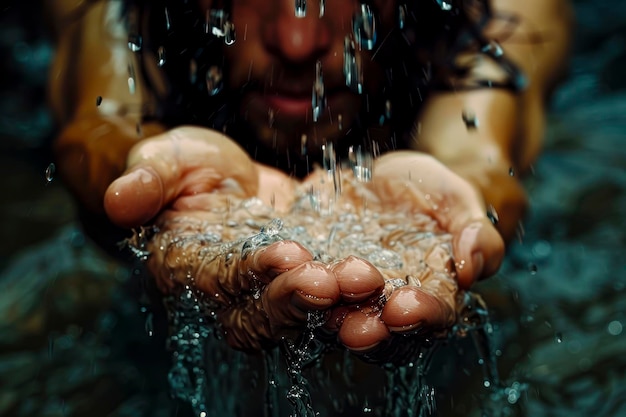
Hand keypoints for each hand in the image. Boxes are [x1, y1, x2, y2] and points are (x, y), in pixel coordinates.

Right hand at [104, 128, 503, 354]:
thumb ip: (153, 177)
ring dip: (375, 316)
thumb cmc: (214, 176)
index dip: (258, 278)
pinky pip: (396, 298)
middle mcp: (267, 302)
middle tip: (346, 282)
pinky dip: (428, 287)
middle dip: (316, 305)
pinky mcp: (370, 282)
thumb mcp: (180, 160)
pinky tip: (458, 264)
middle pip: (289, 322)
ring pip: (347, 324)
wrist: (266, 184)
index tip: (288, 254)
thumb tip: (120, 199)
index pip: (232, 291)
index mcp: (214, 278)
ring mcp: (322, 296)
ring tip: (400, 303)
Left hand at [295, 154, 503, 354]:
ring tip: (315, 289)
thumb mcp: (458, 201)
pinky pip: (289, 276)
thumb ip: (476, 233)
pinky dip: (283, 270)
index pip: (428, 318)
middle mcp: (378, 302)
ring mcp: (337, 287)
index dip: (419, 316)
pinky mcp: (304, 266)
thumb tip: (471, 268)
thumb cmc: (429, 193)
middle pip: (373, 330)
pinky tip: (282, 257)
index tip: (404, 306)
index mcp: (426, 294)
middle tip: (355, 326)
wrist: (382, 178)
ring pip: (325, 311)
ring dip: (318, 307)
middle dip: (364, 329)